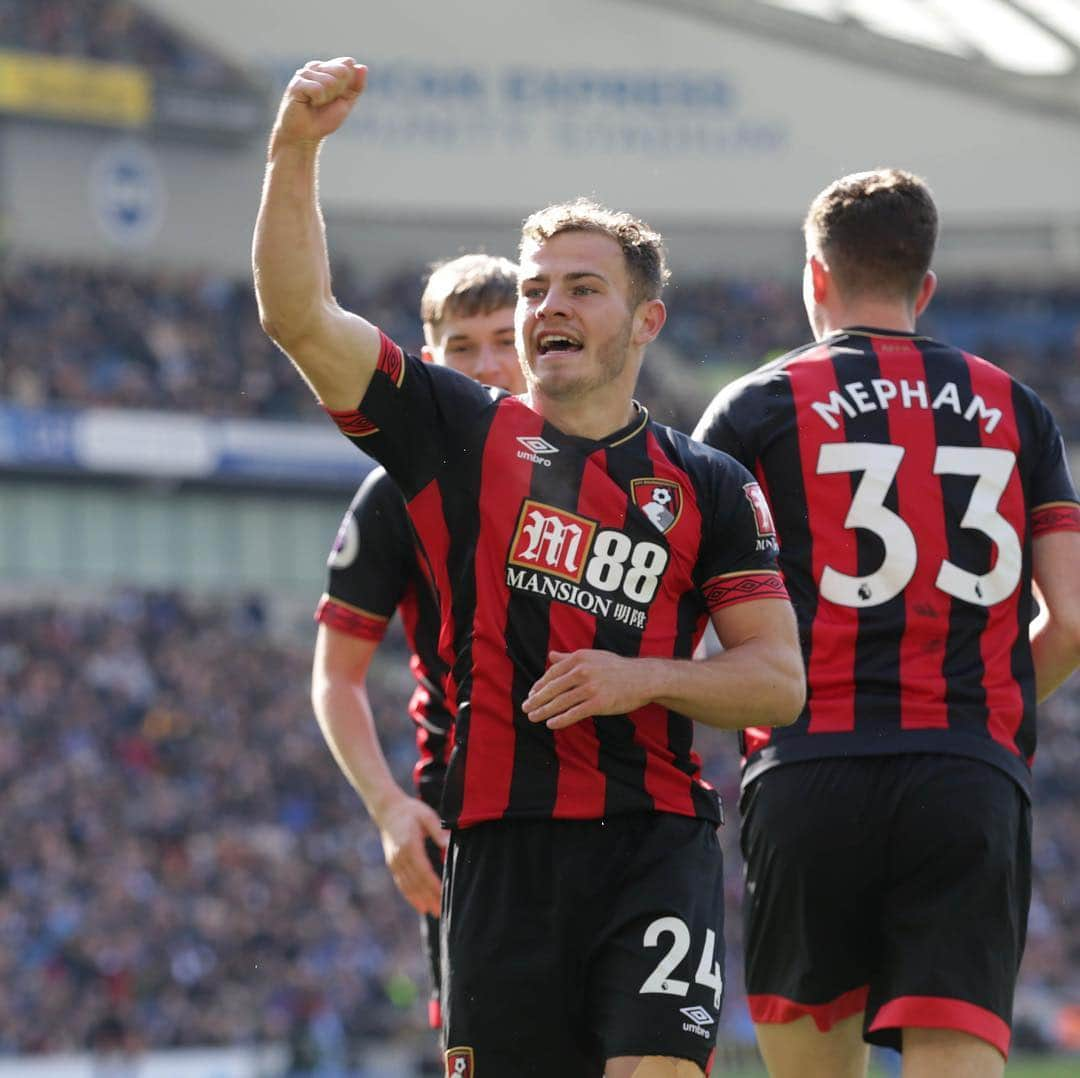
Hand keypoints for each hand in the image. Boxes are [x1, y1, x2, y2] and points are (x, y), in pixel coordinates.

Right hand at [271, 57, 367, 148]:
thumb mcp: (346, 101)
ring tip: (316, 104)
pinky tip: (309, 103)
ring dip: (327, 98)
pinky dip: (318, 100)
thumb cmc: (325, 118)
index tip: (337, 97)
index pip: (347, 66)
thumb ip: (356, 85)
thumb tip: (363, 67)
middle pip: (341, 71)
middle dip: (338, 92)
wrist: (307, 135)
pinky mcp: (296, 83)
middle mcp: (315, 67)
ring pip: (330, 81)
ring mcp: (304, 73)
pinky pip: (318, 88)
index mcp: (327, 68)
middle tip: (326, 102)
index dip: (347, 86)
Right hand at [375, 794, 447, 917]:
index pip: (424, 871)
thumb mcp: (427, 815)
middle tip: (443, 912)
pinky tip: (420, 905)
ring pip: (408, 886)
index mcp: (409, 845)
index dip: (434, 886)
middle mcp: (399, 857)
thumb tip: (449, 843)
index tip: (445, 896)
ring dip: (421, 901)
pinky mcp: (392, 864)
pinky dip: (410, 896)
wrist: (388, 809)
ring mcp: (394, 862)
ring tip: (434, 912)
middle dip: (430, 898)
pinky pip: (401, 883)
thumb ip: (438, 830)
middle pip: (416, 883)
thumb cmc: (411, 811)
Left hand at [522, 649, 653, 729]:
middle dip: (537, 699)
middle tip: (526, 707)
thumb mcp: (593, 656)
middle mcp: (583, 671)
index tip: (531, 694)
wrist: (643, 678)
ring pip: (561, 702)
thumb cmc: (618, 667)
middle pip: (553, 688)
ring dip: (544, 711)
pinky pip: (574, 713)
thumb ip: (570, 657)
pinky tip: (551, 724)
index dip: (539, 685)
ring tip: (533, 717)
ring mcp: (591, 688)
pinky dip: (560, 720)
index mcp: (579, 658)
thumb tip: (551, 655)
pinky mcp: (599, 703)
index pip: (552, 673)